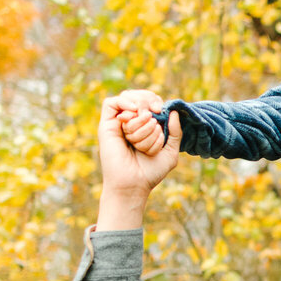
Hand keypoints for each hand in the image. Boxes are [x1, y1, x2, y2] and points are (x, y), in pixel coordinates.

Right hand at [96, 90, 178, 229]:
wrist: (134, 184)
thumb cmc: (151, 171)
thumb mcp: (170, 151)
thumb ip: (175, 132)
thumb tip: (173, 113)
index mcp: (144, 126)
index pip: (148, 101)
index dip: (156, 100)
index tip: (162, 111)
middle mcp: (130, 123)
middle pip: (137, 97)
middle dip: (149, 101)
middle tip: (155, 112)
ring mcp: (118, 124)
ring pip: (127, 100)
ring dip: (140, 113)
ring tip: (146, 121)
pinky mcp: (106, 126)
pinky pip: (111, 103)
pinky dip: (124, 102)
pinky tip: (134, 111)